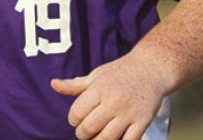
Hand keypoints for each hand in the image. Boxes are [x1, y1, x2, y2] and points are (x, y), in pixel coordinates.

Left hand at [51, 54, 165, 139]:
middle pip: (89, 127)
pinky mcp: (143, 121)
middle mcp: (113, 101)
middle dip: (82, 133)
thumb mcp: (95, 76)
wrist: (150, 69)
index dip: (73, 119)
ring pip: (107, 138)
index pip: (77, 112)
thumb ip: (74, 85)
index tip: (76, 119)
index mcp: (99, 88)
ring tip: (95, 137)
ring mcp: (129, 112)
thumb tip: (53, 84)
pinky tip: (113, 139)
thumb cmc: (118, 73)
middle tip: (83, 131)